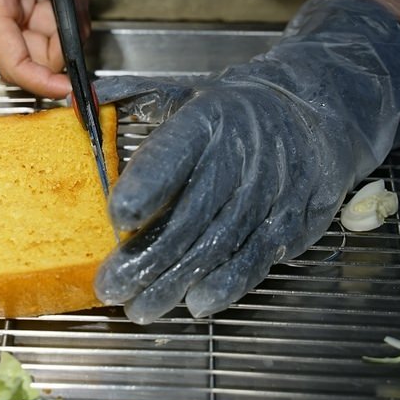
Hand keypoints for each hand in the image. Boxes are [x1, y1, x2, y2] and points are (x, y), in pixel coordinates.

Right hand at [0, 0, 97, 98]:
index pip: (14, 63)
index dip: (43, 83)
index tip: (73, 89)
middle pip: (36, 52)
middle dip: (67, 37)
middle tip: (84, 0)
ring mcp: (2, 5)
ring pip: (44, 34)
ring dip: (68, 16)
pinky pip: (43, 14)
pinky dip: (62, 3)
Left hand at [93, 0, 399, 322]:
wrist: (320, 110)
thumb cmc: (238, 109)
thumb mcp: (189, 92)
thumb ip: (136, 103)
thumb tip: (80, 104)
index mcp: (207, 121)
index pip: (173, 155)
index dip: (147, 187)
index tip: (117, 215)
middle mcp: (240, 158)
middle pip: (189, 216)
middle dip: (146, 257)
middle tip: (111, 287)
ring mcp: (270, 193)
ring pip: (217, 246)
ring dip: (175, 283)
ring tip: (140, 308)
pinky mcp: (293, 222)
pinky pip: (255, 259)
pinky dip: (226, 286)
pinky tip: (197, 304)